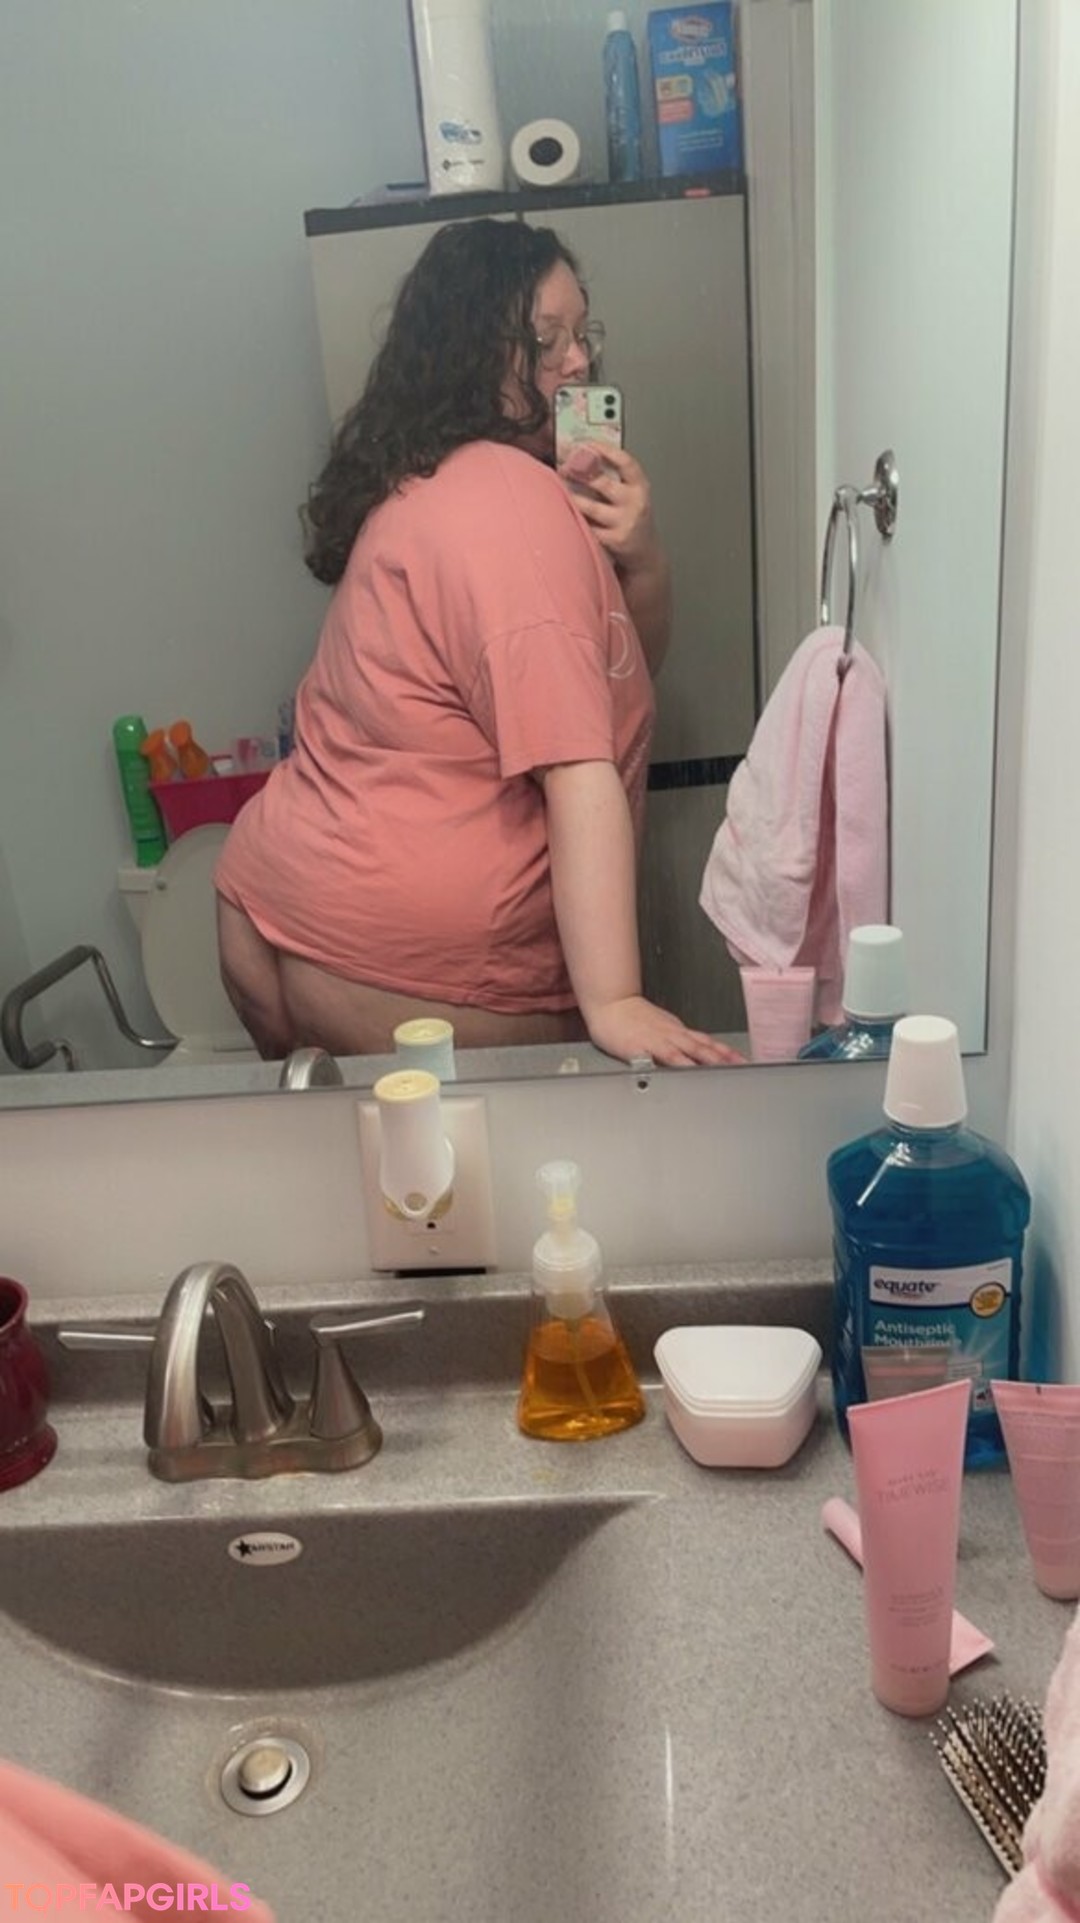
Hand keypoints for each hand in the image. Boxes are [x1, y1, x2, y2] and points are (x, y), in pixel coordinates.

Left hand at [558, 443, 658, 576]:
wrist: (645, 553)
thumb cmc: (632, 518)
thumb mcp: (632, 494)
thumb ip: (614, 478)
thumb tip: (583, 458)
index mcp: (640, 487)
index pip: (625, 463)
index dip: (605, 451)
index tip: (587, 444)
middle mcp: (634, 503)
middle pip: (603, 483)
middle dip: (580, 473)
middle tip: (564, 466)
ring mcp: (624, 523)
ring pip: (591, 506)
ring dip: (572, 496)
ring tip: (560, 487)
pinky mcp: (613, 540)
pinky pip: (588, 526)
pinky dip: (575, 518)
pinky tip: (566, 512)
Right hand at [584, 995, 746, 1068]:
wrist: (610, 1004)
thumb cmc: (631, 1017)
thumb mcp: (661, 1026)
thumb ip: (679, 1040)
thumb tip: (698, 1051)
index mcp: (678, 1031)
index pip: (708, 1042)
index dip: (727, 1052)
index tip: (743, 1061)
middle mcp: (673, 1034)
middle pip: (703, 1047)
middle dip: (724, 1058)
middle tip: (742, 1067)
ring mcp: (659, 1040)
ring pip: (688, 1051)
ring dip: (706, 1062)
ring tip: (722, 1071)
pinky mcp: (642, 1048)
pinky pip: (662, 1057)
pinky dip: (677, 1064)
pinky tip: (686, 1072)